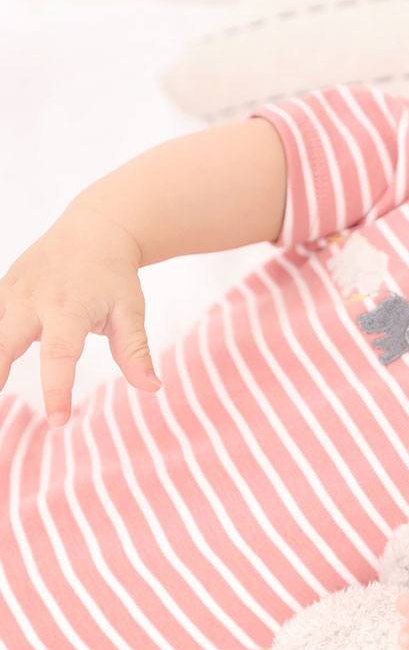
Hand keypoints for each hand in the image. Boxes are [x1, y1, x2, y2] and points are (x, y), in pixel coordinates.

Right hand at [0, 203, 159, 424]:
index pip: (60, 355)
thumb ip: (136, 351)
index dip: (57, 389)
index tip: (58, 420)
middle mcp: (34, 299)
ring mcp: (13, 291)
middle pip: (5, 342)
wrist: (97, 229)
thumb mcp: (131, 310)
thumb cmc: (116, 275)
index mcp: (70, 308)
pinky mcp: (4, 288)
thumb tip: (153, 388)